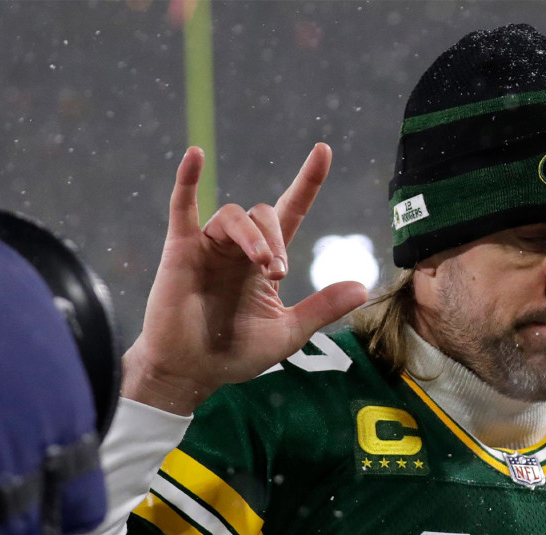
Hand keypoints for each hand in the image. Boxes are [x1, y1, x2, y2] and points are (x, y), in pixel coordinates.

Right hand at [122, 143, 368, 414]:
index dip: (307, 182)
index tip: (323, 150)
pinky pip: (182, 206)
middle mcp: (238, 248)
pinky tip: (195, 155)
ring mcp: (209, 246)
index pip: (290, 211)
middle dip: (277, 239)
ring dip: (253, 236)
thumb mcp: (288, 333)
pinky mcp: (180, 250)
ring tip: (263, 266)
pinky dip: (187, 180)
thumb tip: (364, 288)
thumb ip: (322, 308)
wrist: (192, 372)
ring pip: (234, 215)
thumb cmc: (235, 354)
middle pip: (264, 214)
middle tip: (278, 273)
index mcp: (264, 262)